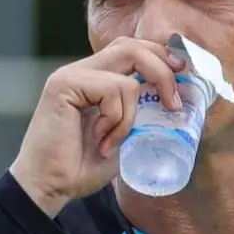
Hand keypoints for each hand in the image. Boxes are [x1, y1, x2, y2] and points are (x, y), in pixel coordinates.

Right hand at [9, 37, 184, 216]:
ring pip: (128, 68)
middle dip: (162, 70)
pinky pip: (113, 89)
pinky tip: (101, 140)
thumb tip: (177, 102)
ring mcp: (71, 74)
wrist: (50, 187)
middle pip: (132, 45)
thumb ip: (141, 113)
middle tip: (173, 102)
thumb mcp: (125, 135)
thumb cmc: (82, 166)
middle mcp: (82, 70)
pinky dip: (117, 118)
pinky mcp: (64, 85)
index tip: (183, 76)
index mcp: (95, 78)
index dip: (161, 57)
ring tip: (117, 139)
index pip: (132, 48)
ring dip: (133, 111)